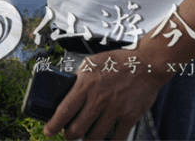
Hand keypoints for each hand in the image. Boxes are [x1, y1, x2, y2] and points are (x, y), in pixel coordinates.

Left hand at [45, 49, 169, 139]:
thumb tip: (67, 92)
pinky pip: (117, 139)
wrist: (146, 64)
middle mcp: (99, 99)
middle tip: (68, 134)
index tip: (48, 131)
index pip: (64, 110)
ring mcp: (115, 110)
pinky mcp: (130, 117)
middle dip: (69, 135)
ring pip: (95, 137)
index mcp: (86, 85)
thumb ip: (78, 79)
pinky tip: (105, 140)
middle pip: (77, 128)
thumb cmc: (117, 62)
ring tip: (86, 136)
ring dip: (88, 140)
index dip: (54, 124)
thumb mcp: (90, 64)